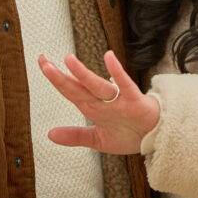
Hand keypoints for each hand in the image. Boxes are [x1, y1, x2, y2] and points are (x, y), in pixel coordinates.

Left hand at [38, 50, 159, 154]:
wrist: (155, 138)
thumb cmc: (129, 134)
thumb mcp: (97, 139)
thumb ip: (75, 135)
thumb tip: (50, 134)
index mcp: (93, 108)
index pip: (70, 91)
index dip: (56, 79)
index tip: (43, 64)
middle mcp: (102, 101)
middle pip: (78, 87)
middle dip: (60, 75)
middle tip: (43, 60)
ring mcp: (118, 100)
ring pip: (97, 85)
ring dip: (83, 74)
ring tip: (68, 60)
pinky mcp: (134, 101)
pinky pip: (125, 85)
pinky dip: (117, 72)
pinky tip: (109, 58)